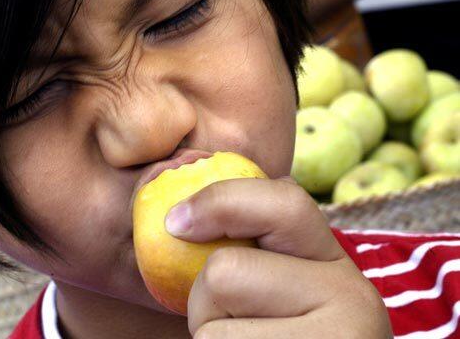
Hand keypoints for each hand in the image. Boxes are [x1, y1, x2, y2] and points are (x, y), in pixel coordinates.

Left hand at [166, 177, 392, 337]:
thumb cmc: (275, 330)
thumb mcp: (277, 288)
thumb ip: (253, 248)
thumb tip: (188, 203)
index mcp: (334, 261)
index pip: (285, 202)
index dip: (219, 201)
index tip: (176, 223)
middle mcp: (351, 295)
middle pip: (225, 272)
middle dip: (203, 302)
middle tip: (228, 326)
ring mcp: (339, 338)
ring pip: (212, 330)